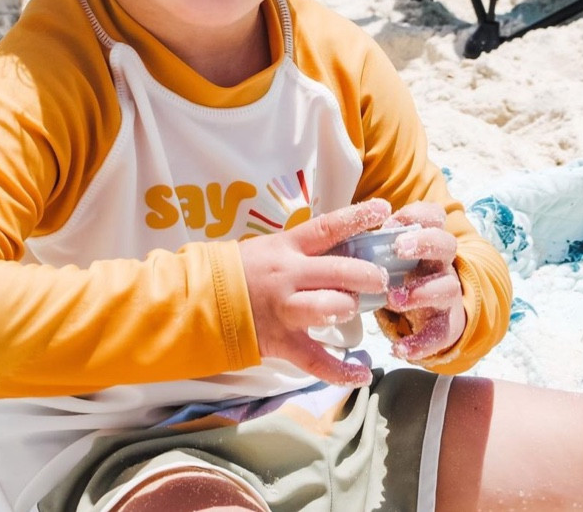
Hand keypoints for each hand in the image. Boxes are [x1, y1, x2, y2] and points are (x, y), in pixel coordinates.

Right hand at [239, 199, 392, 385]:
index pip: (327, 227)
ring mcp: (285, 309)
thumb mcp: (271, 247)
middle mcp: (289, 275)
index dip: (357, 217)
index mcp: (287, 246)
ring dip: (348, 307)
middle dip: (367, 274)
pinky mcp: (281, 341)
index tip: (383, 210)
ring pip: (328, 307)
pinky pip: (315, 360)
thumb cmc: (241, 270)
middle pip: (338, 270)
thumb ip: (305, 249)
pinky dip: (341, 371)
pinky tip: (362, 373)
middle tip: (381, 278)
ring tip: (353, 307)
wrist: (199, 300)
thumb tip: (347, 243)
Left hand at [376, 201, 464, 361]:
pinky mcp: (444, 325)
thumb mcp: (389, 256)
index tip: (391, 222)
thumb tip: (342, 229)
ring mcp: (446, 294)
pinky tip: (399, 348)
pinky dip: (420, 342)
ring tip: (394, 299)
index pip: (434, 216)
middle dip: (425, 243)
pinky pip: (439, 333)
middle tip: (400, 248)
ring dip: (421, 292)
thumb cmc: (400, 276)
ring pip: (448, 287)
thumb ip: (374, 244)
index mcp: (426, 240)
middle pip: (446, 244)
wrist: (429, 316)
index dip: (417, 214)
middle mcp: (441, 263)